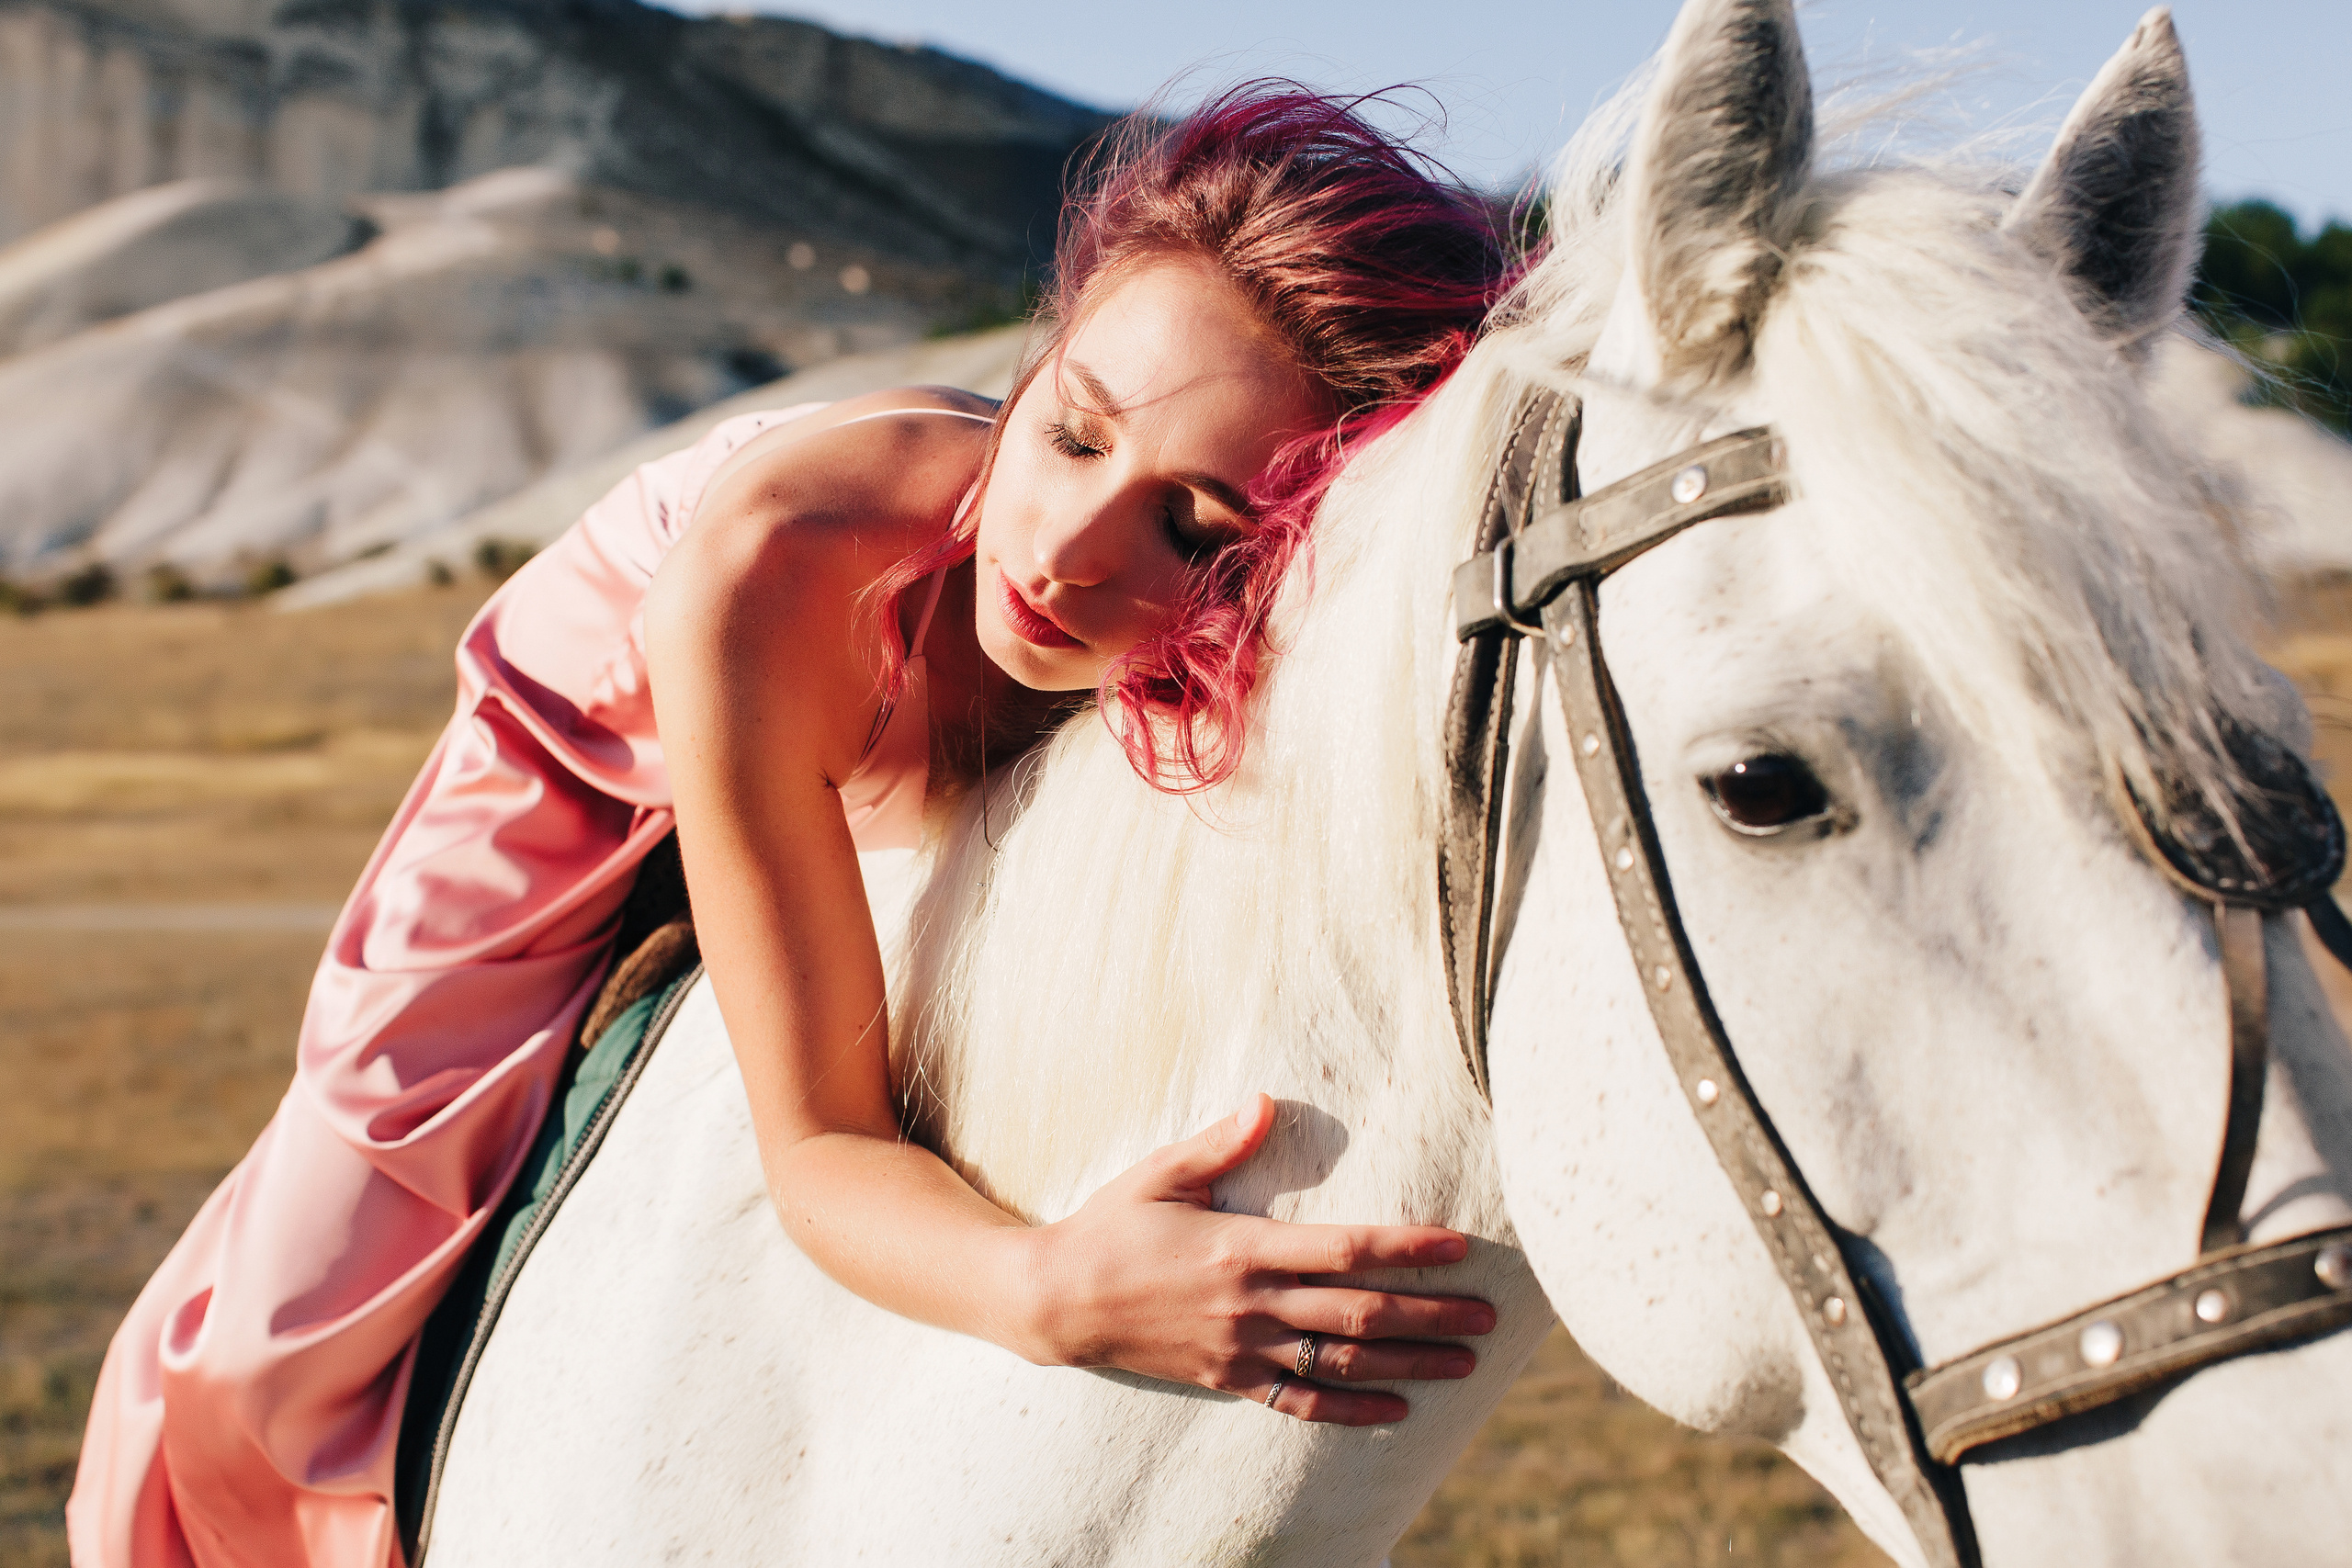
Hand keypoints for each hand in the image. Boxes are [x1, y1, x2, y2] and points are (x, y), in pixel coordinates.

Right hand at [1017, 1094, 1495, 1424]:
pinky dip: (1351, 1408)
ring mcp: (1241, 1349)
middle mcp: (1251, 1304)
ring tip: (1463, 1361)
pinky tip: (1395, 1407)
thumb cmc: (1111, 1225)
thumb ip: (1221, 1143)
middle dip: (1430, 1313)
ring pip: (1341, 1363)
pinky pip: (1299, 1402)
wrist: (1058, 1302)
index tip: (1458, 1246)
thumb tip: (1266, 1100)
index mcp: (1243, 1248)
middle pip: (1360, 1314)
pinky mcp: (1228, 1379)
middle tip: (1488, 1315)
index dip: (1408, 1248)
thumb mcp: (1161, 1173)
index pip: (1346, 1250)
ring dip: (1408, 1363)